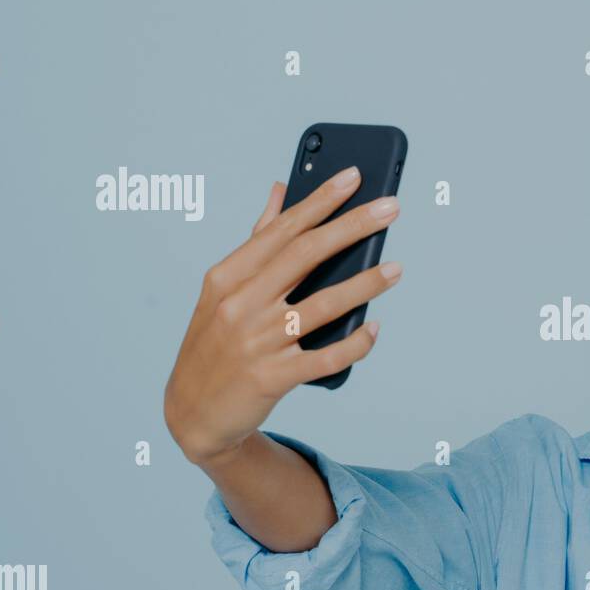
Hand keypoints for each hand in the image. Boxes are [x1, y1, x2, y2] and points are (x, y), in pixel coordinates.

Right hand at [163, 167, 401, 466]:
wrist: (193, 413)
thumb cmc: (215, 343)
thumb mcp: (223, 290)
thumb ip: (257, 241)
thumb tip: (281, 190)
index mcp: (228, 276)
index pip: (283, 229)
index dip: (320, 200)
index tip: (354, 176)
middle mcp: (241, 305)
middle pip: (305, 256)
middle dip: (352, 226)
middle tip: (391, 208)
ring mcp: (257, 342)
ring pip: (322, 305)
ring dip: (365, 284)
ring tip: (396, 268)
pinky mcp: (273, 378)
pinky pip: (325, 357)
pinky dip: (354, 343)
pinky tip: (375, 328)